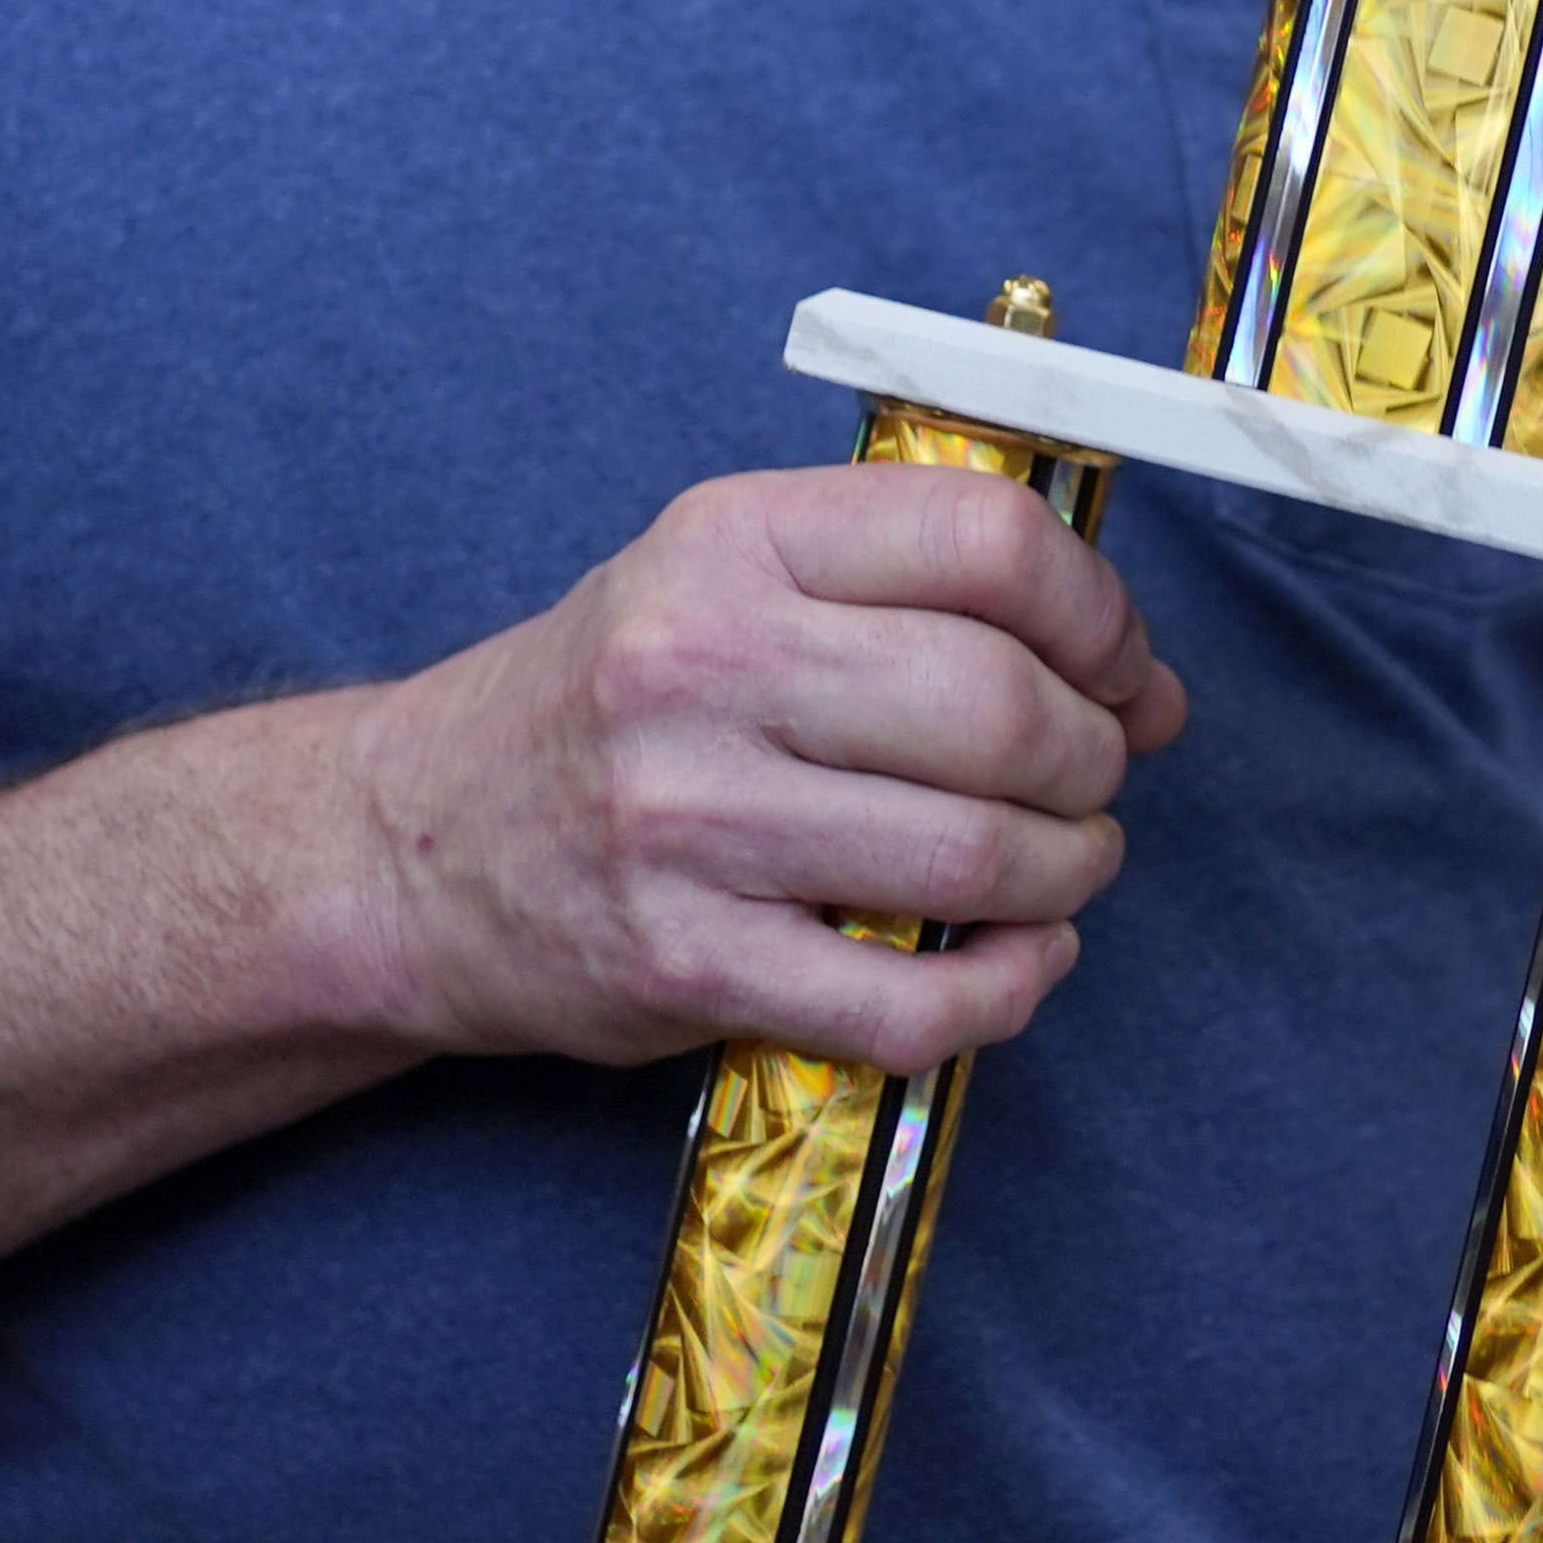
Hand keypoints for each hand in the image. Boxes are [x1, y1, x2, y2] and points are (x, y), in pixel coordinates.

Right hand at [342, 461, 1185, 1077]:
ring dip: (1069, 874)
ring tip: (1062, 867)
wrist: (411, 844)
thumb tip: (1131, 670)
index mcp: (735, 540)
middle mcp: (705, 666)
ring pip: (974, 856)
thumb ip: (904, 587)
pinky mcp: (685, 966)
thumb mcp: (725, 574)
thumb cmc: (612, 704)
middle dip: (1096, 760)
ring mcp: (689, 824)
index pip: (989, 542)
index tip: (1124, 670)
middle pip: (1004, 708)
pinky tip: (1012, 963)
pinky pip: (905, 1003)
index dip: (1102, 616)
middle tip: (1098, 783)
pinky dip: (1002, 993)